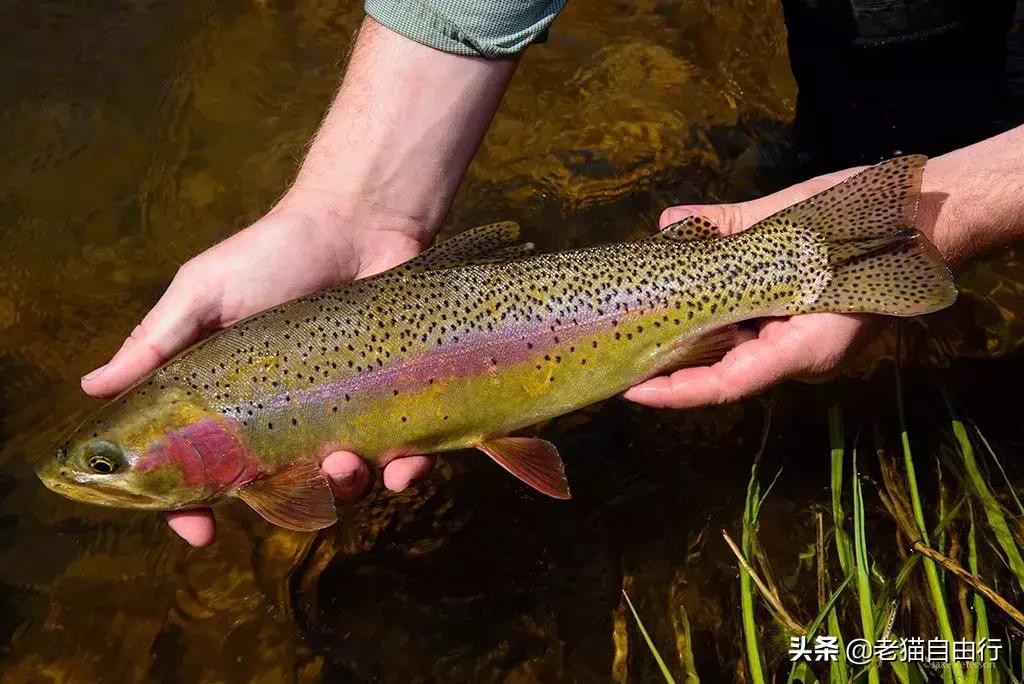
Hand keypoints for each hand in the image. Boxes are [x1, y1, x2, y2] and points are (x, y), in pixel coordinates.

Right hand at [81, 191, 434, 545]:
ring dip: (346, 489)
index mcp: (234, 400)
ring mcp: (343, 412)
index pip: (204, 469)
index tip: (198, 529)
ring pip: (344, 483)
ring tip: (346, 462)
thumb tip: (91, 388)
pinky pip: (404, 459)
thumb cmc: (276, 253)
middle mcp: (288, 415)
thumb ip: (156, 342)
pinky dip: (404, 473)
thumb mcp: (205, 292)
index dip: (193, 507)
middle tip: (295, 485)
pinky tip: (403, 464)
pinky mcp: (395, 403)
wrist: (359, 220)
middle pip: (280, 489)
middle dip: (286, 504)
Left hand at [624, 168, 882, 408]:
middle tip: (621, 362)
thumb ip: (730, 226)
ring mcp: (803, 345)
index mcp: (806, 344)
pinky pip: (751, 335)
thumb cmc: (866, 222)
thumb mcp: (794, 220)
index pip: (728, 383)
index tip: (634, 391)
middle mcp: (802, 355)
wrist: (925, 221)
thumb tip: (671, 222)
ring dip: (690, 348)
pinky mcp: (802, 328)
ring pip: (736, 355)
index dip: (676, 392)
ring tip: (638, 339)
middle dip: (672, 371)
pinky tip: (680, 310)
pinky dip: (715, 324)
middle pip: (724, 374)